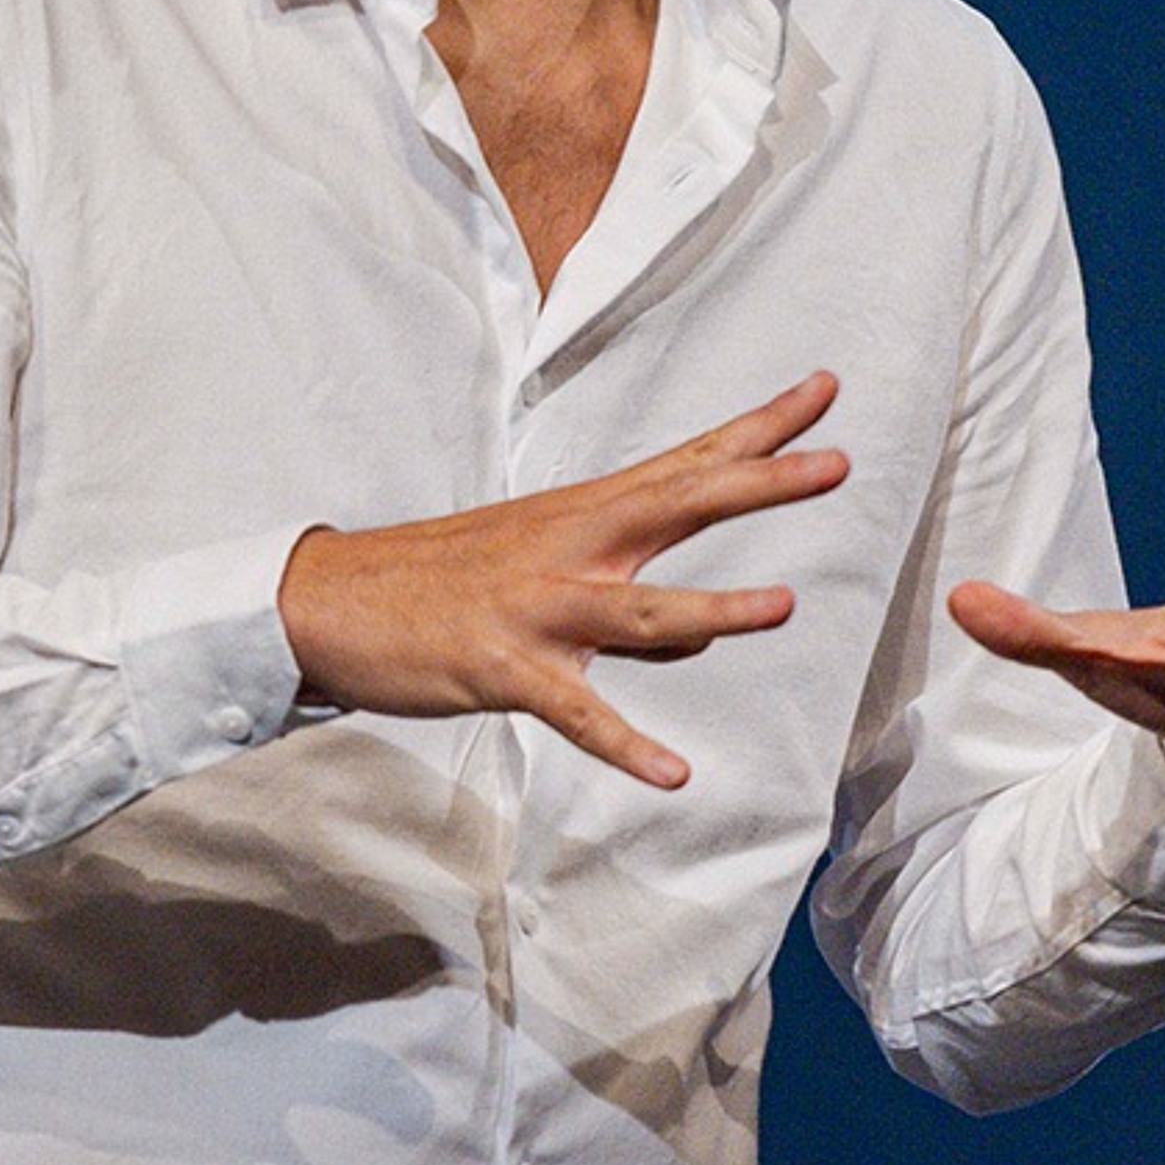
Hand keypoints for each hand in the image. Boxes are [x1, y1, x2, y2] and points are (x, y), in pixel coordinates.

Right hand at [280, 372, 848, 787]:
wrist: (329, 599)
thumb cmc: (442, 580)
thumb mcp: (538, 563)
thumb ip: (627, 593)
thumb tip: (703, 634)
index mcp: (583, 514)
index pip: (688, 459)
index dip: (759, 427)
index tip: (825, 390)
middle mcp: (571, 548)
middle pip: (680, 506)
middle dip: (760, 484)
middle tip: (835, 462)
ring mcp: (538, 607)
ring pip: (641, 610)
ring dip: (714, 612)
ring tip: (784, 607)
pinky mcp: (503, 667)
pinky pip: (577, 712)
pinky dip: (625, 744)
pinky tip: (673, 774)